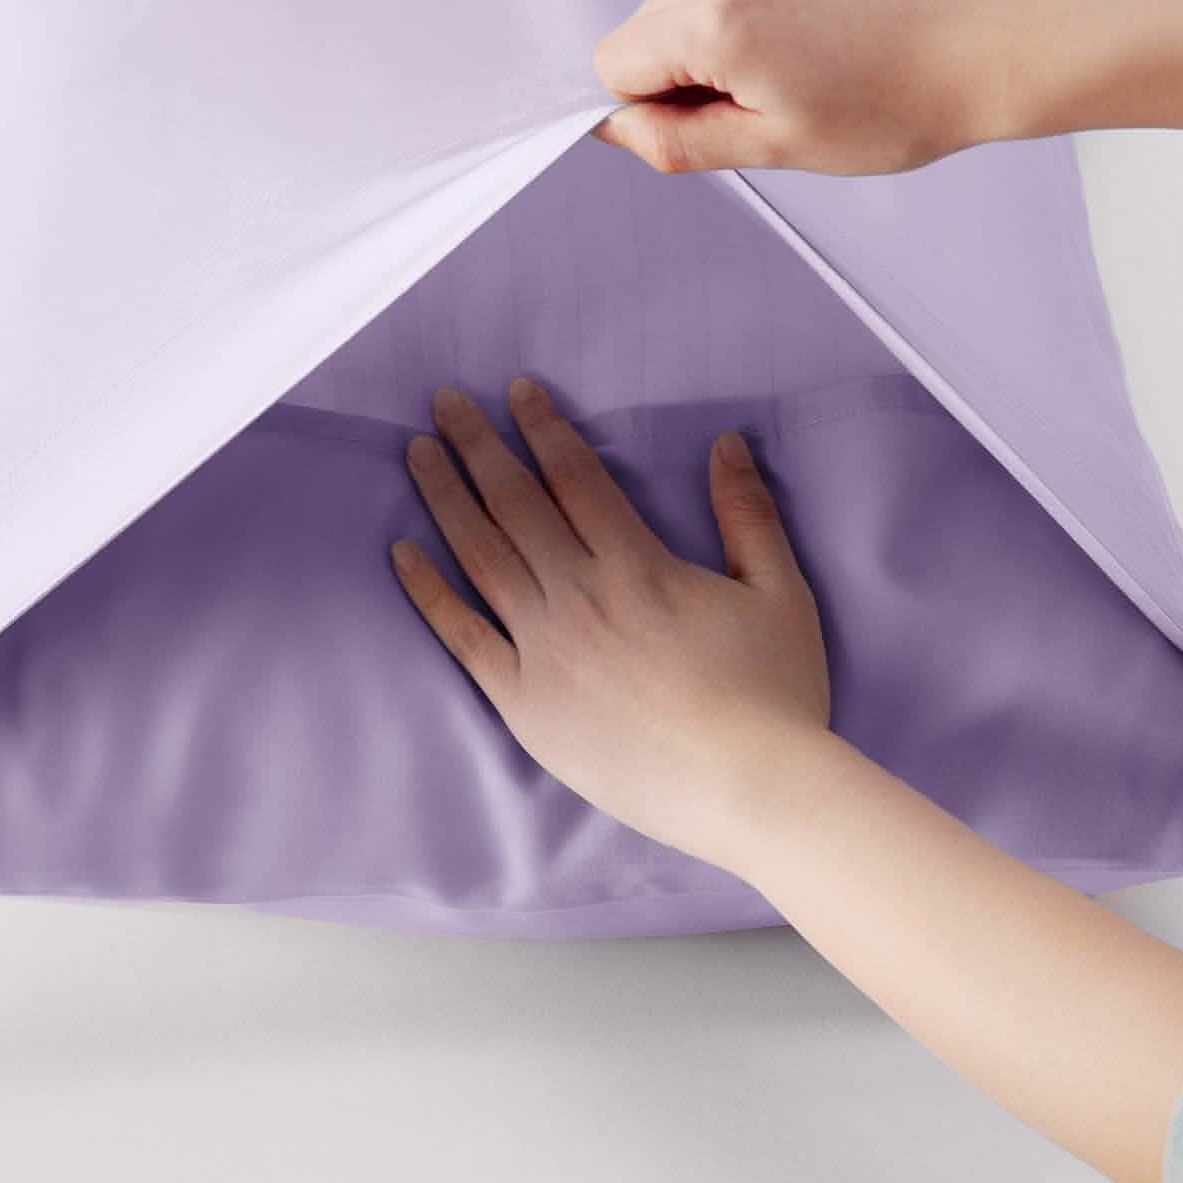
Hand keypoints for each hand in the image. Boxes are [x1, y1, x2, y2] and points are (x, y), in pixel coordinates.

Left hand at [388, 376, 832, 872]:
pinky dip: (429, 592)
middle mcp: (579, 595)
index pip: (575, 476)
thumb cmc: (775, 695)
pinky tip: (403, 554)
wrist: (751, 792)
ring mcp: (544, 650)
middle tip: (444, 401)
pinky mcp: (524, 704)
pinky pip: (463, 637)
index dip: (543, 426)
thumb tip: (726, 441)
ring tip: (418, 454)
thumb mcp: (779, 593)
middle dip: (477, 445)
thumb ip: (747, 514)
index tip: (515, 390)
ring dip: (446, 499)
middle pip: (515, 503)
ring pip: (481, 556)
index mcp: (637, 564)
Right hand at [592, 0, 1019, 175]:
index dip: (654, 101)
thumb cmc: (891, 108)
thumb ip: (674, 140)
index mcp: (716, 21)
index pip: (616, 59)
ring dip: (728, 24)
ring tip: (808, 51)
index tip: (718, 115)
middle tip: (772, 90)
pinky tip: (826, 12)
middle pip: (653, 18)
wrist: (990, 45)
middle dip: (690, 61)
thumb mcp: (772, 147)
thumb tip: (612, 124)